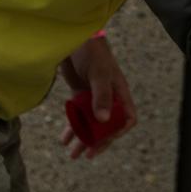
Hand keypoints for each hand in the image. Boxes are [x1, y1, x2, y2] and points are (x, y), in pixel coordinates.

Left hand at [57, 35, 137, 158]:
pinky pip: (78, 115)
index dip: (118, 132)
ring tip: (72, 154)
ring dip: (82, 138)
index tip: (103, 141)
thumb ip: (101, 95)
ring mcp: (93, 97)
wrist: (73, 37)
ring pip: (91, 123)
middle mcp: (108, 97)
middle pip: (107, 126)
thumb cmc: (92, 52)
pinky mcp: (80, 94)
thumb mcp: (98, 73)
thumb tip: (103, 120)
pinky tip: (63, 138)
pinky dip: (72, 126)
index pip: (126, 118)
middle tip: (85, 154)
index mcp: (119, 93)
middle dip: (97, 142)